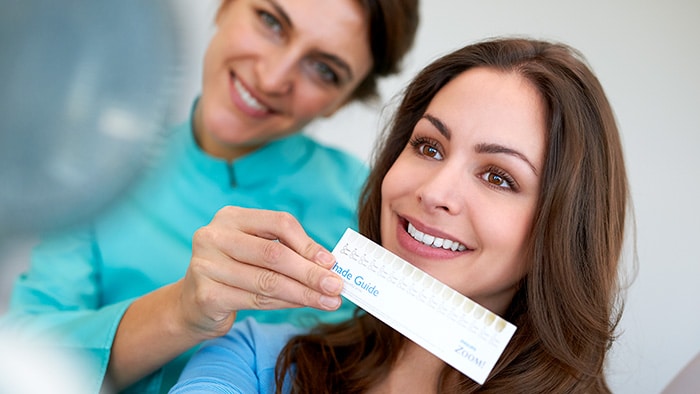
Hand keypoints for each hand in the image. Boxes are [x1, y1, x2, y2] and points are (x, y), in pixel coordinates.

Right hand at [177, 206, 343, 337]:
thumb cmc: (234, 272)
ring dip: (303, 293)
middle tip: (336, 286)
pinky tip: (302, 305)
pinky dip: (285, 304)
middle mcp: (214, 236)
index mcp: (231, 217)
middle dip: (310, 272)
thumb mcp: (257, 251)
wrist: (192, 303)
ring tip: (328, 301)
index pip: (279, 222)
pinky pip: (256, 300)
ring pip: (267, 281)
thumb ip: (287, 251)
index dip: (308, 243)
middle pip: (274, 253)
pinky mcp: (207, 295)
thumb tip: (328, 263)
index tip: (331, 262)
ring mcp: (206, 265)